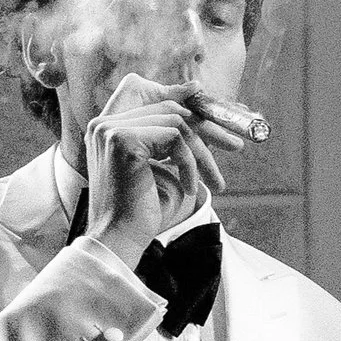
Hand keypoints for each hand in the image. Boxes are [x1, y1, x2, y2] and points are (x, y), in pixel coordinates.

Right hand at [83, 76, 263, 270]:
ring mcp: (111, 130)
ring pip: (176, 122)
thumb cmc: (139, 212)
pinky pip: (175, 136)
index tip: (214, 118)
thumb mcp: (159, 167)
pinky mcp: (124, 140)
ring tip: (208, 181)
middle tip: (235, 146)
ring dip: (200, 153)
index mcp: (108, 129)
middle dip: (207, 129)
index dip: (186, 103)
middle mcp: (104, 124)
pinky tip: (188, 187)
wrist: (120, 240)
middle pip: (169, 109)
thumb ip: (170, 138)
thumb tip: (197, 99)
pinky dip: (189, 162)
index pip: (154, 102)